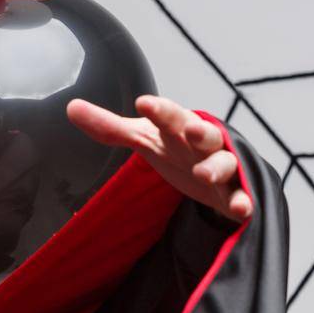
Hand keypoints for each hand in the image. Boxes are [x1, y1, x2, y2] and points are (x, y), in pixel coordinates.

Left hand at [66, 94, 251, 221]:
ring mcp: (222, 167)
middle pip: (204, 133)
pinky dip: (243, 202)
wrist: (216, 171)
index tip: (142, 103)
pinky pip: (241, 196)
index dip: (158, 110)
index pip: (169, 115)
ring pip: (224, 163)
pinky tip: (242, 209)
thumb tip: (71, 107)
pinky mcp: (234, 193)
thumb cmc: (176, 149)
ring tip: (204, 175)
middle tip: (192, 128)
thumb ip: (110, 127)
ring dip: (216, 167)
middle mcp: (203, 143)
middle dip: (200, 130)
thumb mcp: (145, 139)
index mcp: (180, 127)